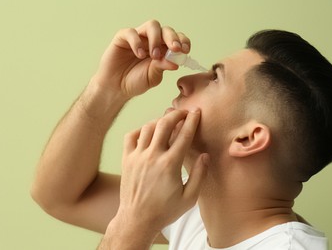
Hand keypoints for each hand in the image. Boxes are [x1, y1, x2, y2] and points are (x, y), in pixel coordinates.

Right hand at [93, 20, 190, 98]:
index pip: (176, 39)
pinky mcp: (123, 38)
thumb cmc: (135, 82)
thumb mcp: (153, 77)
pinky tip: (139, 55)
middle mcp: (152, 40)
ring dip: (156, 39)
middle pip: (166, 30)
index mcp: (163, 49)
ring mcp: (138, 37)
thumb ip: (162, 67)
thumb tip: (175, 62)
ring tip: (154, 56)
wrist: (116, 88)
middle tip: (174, 49)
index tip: (185, 50)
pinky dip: (137, 42)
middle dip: (172, 38)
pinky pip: (132, 32)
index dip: (182, 41)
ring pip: (152, 25)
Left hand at [113, 109, 208, 237]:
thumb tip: (205, 155)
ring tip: (167, 122)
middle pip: (164, 124)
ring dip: (159, 121)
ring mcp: (137, 157)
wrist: (137, 220)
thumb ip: (199, 175)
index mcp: (170, 164)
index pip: (184, 135)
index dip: (192, 120)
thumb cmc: (165, 211)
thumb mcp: (189, 198)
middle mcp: (153, 156)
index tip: (197, 112)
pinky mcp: (126, 160)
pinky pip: (130, 136)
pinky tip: (147, 134)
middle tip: (183, 113)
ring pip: (148, 127)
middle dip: (176, 114)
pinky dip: (140, 130)